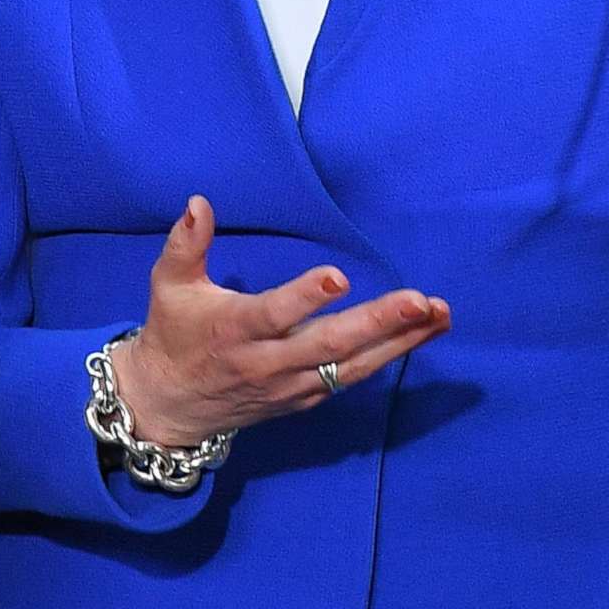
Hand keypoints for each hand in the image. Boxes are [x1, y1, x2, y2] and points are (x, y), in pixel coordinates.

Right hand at [113, 195, 449, 447]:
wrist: (170, 406)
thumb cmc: (173, 334)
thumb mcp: (168, 285)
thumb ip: (186, 243)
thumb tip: (199, 202)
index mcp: (235, 329)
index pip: (274, 314)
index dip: (305, 298)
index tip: (339, 277)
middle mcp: (268, 362)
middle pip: (329, 345)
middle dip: (378, 323)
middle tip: (420, 301)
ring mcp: (291, 385)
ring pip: (353, 367)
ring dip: (401, 343)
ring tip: (440, 315)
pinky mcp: (306, 399)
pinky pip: (351, 379)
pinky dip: (387, 358)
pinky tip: (419, 335)